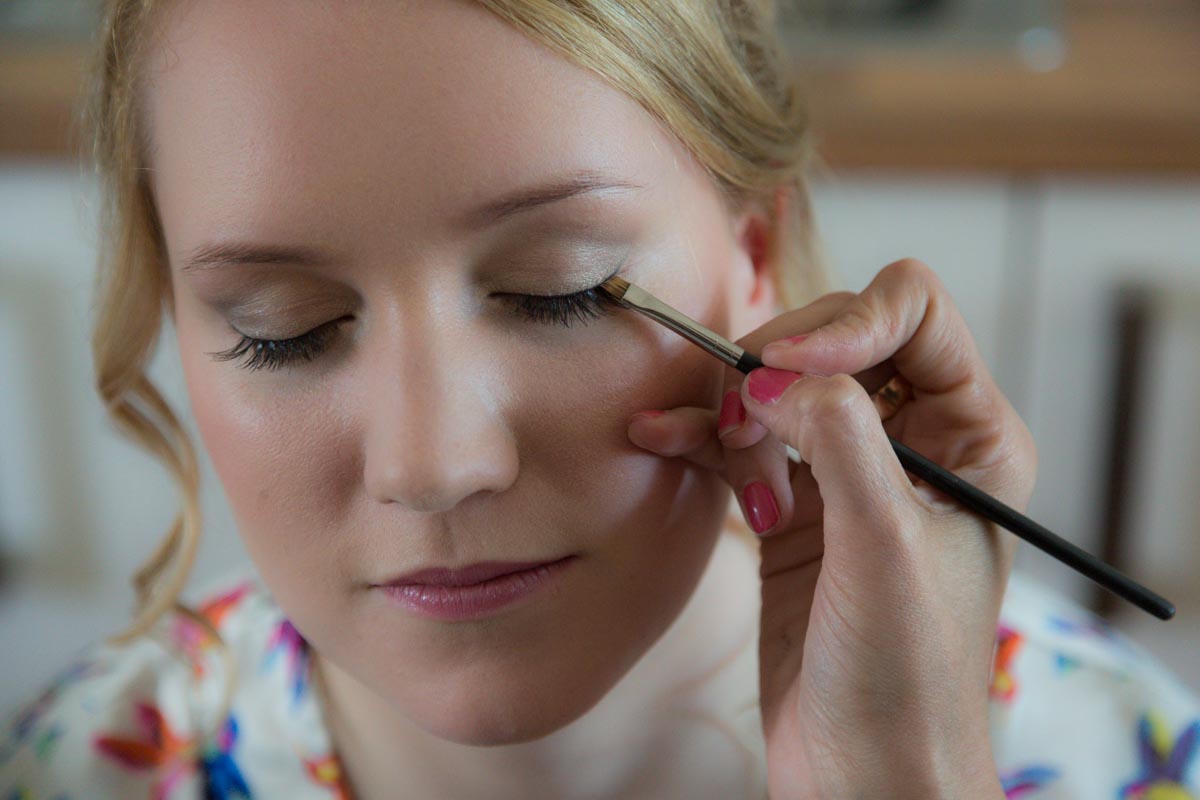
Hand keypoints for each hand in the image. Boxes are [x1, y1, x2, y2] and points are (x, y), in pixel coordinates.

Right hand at [626, 259, 1033, 798]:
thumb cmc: (904, 675)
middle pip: (838, 339)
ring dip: (733, 403)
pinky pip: (745, 442)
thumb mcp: (883, 543)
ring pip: (782, 386)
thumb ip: (839, 438)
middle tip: (742, 417)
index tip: (784, 365)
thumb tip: (776, 374)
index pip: (914, 314)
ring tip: (711, 445)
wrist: (861, 771)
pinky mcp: (796, 507)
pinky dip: (703, 437)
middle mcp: (917, 441)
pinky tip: (662, 439)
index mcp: (974, 436)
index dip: (846, 323)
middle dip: (779, 366)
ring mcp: (850, 472)